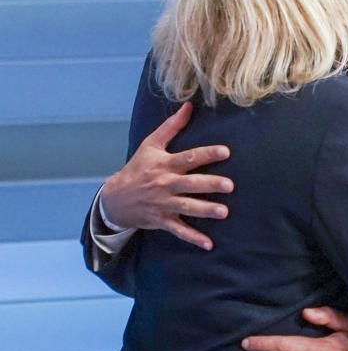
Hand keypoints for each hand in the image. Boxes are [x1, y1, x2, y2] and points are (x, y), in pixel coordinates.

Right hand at [100, 102, 233, 249]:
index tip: (226, 152)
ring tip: (224, 212)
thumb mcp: (150, 145)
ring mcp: (163, 204)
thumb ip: (172, 126)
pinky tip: (209, 244)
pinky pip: (179, 231)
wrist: (114, 198)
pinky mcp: (161, 221)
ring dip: (205, 211)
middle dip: (210, 185)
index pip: (188, 158)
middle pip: (190, 184)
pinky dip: (193, 238)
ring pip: (187, 208)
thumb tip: (189, 105)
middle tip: (230, 185)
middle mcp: (164, 185)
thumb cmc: (138, 168)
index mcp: (164, 165)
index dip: (207, 154)